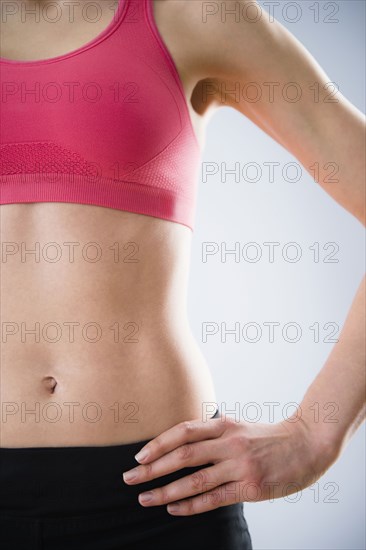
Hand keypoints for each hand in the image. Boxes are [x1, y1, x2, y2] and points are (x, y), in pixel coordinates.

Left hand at [122, 413, 335, 515]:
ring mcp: (240, 465)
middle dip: (152, 468)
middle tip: (129, 478)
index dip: (158, 443)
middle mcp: (229, 442)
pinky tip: (173, 509)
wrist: (305, 445)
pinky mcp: (250, 487)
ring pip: (195, 480)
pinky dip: (190, 505)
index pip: (183, 431)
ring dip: (165, 491)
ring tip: (144, 499)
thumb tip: (180, 445)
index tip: (138, 455)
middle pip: (183, 455)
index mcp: (224, 424)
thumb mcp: (238, 426)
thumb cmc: (267, 437)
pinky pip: (214, 498)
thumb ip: (213, 433)